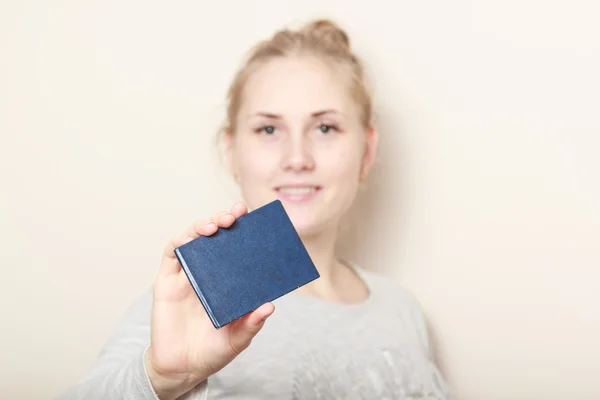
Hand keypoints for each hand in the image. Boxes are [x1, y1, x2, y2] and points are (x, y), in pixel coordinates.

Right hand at [145, 202, 274, 399]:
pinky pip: (171, 255)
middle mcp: (208, 272)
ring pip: (192, 239)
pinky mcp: (167, 282)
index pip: (235, 247)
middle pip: (214, 236)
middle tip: (235, 214)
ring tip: (214, 225)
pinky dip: (179, 242)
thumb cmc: (213, 350)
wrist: (183, 368)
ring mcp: (186, 275)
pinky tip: (189, 239)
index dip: (242, 228)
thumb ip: (252, 323)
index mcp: (227, 280)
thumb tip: (270, 306)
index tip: (251, 215)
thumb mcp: (239, 338)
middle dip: (224, 219)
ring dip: (202, 226)